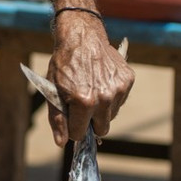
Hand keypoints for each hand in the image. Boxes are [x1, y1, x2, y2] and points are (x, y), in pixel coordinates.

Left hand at [46, 11, 133, 147]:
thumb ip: (57, 119)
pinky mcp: (127, 80)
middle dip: (90, 123)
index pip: (80, 134)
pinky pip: (120, 101)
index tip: (70, 117)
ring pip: (111, 116)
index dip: (73, 127)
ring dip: (101, 110)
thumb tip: (61, 143)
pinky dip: (111, 97)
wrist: (81, 36)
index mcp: (83, 102)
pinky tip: (101, 82)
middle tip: (81, 106)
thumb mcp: (53, 91)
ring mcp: (118, 89)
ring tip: (91, 90)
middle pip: (101, 130)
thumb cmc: (64, 64)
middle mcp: (104, 97)